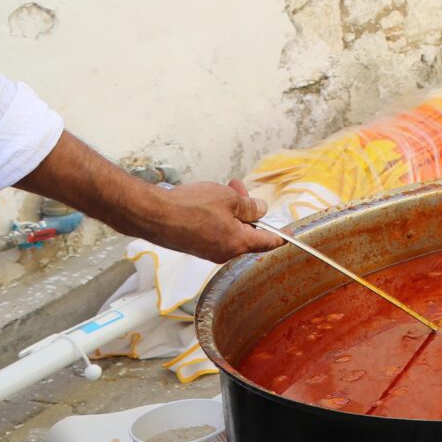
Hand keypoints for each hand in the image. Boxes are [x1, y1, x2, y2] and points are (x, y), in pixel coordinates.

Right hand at [133, 179, 279, 262]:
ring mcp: (208, 252)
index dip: (280, 236)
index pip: (267, 243)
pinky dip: (217, 218)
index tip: (289, 234)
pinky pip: (215, 233)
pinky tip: (207, 202)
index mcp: (238, 243)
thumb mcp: (228, 198)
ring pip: (230, 230)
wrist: (152, 215)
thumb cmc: (189, 206)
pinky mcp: (195, 247)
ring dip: (230, 211)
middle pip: (247, 233)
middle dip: (247, 210)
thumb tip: (260, 210)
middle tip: (239, 188)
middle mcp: (224, 253)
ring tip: (220, 189)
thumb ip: (250, 206)